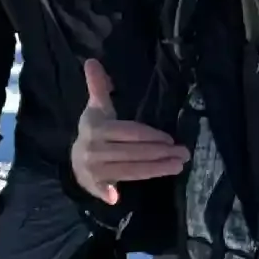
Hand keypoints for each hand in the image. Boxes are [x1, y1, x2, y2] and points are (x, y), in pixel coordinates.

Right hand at [72, 57, 189, 205]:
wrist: (74, 159)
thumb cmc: (94, 131)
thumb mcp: (96, 108)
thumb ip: (98, 85)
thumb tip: (91, 60)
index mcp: (97, 128)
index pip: (129, 132)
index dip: (150, 136)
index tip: (170, 139)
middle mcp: (94, 148)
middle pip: (133, 152)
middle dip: (160, 153)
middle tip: (184, 153)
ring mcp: (93, 168)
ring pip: (128, 169)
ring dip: (155, 170)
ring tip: (178, 166)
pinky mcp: (93, 185)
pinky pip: (103, 188)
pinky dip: (107, 192)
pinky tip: (117, 198)